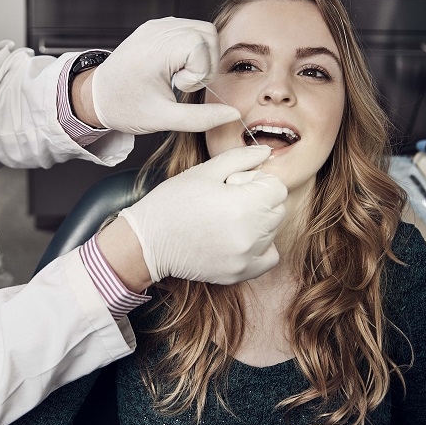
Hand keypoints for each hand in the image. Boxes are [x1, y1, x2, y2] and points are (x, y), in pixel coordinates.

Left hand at [90, 17, 238, 134]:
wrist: (96, 97)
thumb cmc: (124, 107)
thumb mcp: (163, 119)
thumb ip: (201, 119)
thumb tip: (232, 114)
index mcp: (156, 48)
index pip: (201, 46)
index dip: (199, 71)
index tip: (179, 87)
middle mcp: (157, 30)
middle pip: (208, 34)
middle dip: (205, 62)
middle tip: (183, 83)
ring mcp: (157, 25)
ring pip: (202, 30)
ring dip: (200, 56)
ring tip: (178, 76)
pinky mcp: (157, 27)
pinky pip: (189, 30)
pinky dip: (191, 50)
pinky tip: (174, 68)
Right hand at [118, 146, 286, 284]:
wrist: (147, 242)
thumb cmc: (171, 203)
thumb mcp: (204, 172)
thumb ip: (240, 158)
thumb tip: (267, 151)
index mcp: (242, 205)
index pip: (277, 187)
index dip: (256, 181)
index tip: (233, 184)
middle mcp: (249, 235)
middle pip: (278, 209)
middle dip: (259, 200)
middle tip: (228, 201)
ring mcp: (246, 257)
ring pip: (273, 231)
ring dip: (258, 221)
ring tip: (227, 220)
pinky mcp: (240, 273)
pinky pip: (270, 256)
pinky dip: (260, 246)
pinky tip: (238, 238)